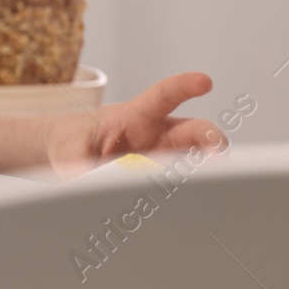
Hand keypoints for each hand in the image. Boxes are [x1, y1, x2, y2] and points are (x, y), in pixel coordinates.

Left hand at [43, 72, 223, 178]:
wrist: (71, 153)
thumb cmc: (74, 143)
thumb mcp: (70, 151)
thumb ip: (80, 165)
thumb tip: (91, 183)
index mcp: (134, 117)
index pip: (162, 96)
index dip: (183, 87)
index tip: (205, 81)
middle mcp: (157, 134)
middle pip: (195, 131)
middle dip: (212, 141)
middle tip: (219, 156)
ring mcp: (166, 156)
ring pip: (197, 161)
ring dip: (207, 173)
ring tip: (204, 190)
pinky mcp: (166, 178)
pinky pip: (184, 185)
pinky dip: (191, 194)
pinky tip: (187, 206)